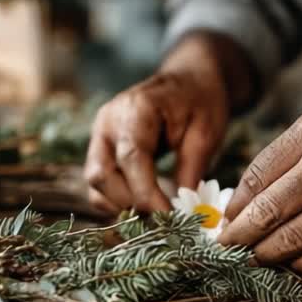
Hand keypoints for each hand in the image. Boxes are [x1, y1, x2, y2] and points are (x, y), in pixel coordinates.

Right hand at [85, 34, 252, 213]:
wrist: (189, 78)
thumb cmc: (200, 101)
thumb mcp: (206, 132)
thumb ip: (191, 170)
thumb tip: (184, 213)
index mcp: (136, 109)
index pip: (131, 159)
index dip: (147, 195)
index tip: (170, 219)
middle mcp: (108, 121)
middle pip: (102, 175)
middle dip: (132, 204)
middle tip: (166, 223)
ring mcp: (99, 135)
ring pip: (95, 184)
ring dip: (122, 207)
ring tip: (157, 217)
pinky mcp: (100, 149)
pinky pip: (99, 185)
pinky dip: (117, 202)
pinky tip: (145, 207)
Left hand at [217, 94, 301, 274]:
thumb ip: (286, 155)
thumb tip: (245, 200)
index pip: (257, 177)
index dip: (235, 206)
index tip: (225, 221)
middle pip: (269, 212)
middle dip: (240, 236)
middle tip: (226, 248)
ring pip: (294, 240)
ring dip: (266, 255)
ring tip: (253, 258)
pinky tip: (292, 262)